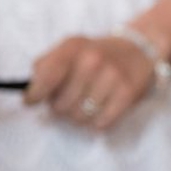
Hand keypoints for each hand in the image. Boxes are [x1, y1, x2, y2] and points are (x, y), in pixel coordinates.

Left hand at [24, 35, 156, 131]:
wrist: (139, 49)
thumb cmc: (96, 53)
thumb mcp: (69, 48)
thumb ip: (45, 65)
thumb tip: (32, 92)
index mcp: (73, 48)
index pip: (46, 78)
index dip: (35, 95)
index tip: (32, 101)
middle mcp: (93, 61)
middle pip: (61, 106)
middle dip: (60, 107)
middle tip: (67, 100)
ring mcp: (112, 78)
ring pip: (80, 117)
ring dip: (78, 116)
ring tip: (84, 105)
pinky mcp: (128, 94)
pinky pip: (102, 123)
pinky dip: (97, 122)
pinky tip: (100, 110)